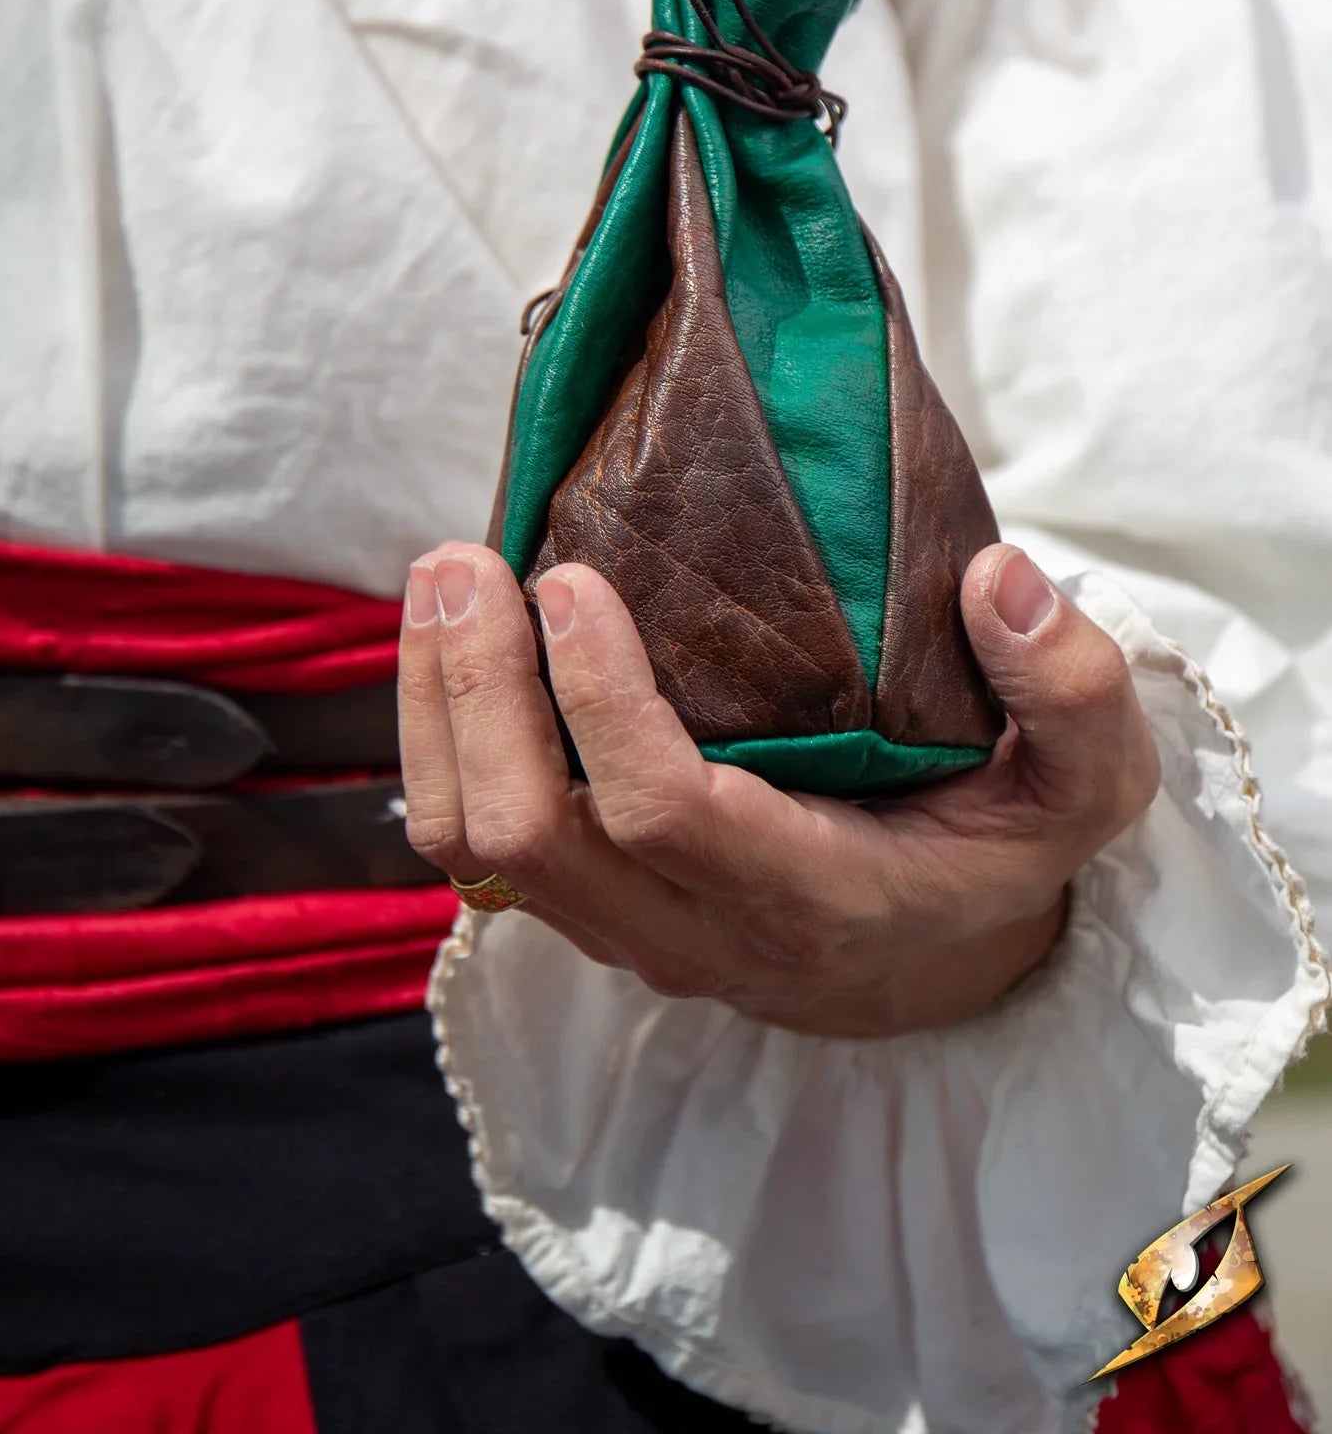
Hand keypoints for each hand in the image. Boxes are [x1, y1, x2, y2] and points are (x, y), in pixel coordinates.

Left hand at [398, 543, 1158, 1037]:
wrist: (937, 959)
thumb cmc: (1001, 846)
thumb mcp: (1085, 783)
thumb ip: (1073, 690)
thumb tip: (999, 577)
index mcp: (815, 898)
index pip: (667, 815)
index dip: (601, 702)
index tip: (571, 578)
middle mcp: (698, 931)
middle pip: (531, 838)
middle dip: (476, 694)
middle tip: (465, 561)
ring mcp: (628, 928)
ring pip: (476, 850)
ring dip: (435, 712)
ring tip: (442, 579)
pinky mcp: (590, 908)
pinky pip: (475, 847)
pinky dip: (440, 740)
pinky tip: (451, 641)